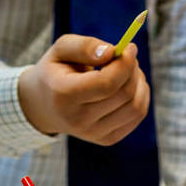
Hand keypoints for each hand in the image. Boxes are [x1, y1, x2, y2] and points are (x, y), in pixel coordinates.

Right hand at [17, 34, 149, 144]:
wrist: (44, 105)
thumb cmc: (56, 71)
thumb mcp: (61, 50)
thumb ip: (85, 46)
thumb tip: (112, 52)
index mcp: (64, 95)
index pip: (106, 83)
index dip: (124, 64)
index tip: (129, 47)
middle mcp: (78, 120)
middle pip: (125, 94)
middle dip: (132, 69)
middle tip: (126, 56)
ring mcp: (94, 133)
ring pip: (136, 107)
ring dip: (139, 83)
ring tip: (127, 70)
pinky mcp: (107, 139)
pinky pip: (137, 115)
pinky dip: (140, 96)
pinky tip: (128, 85)